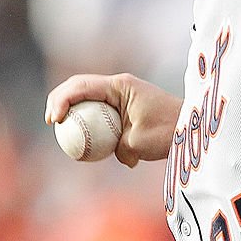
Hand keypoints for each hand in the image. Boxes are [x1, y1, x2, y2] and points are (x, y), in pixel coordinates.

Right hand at [45, 73, 181, 166]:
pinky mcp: (124, 105)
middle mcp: (119, 85)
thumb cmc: (168, 132)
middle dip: (59, 100)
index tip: (55, 120)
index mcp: (120, 86)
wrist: (190, 127)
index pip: (82, 86)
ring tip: (59, 127)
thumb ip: (118, 148)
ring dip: (71, 108)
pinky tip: (80, 135)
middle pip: (79, 86)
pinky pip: (98, 109)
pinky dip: (86, 118)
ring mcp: (121, 94)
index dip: (62, 100)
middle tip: (50, 121)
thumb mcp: (139, 143)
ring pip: (87, 96)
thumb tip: (111, 155)